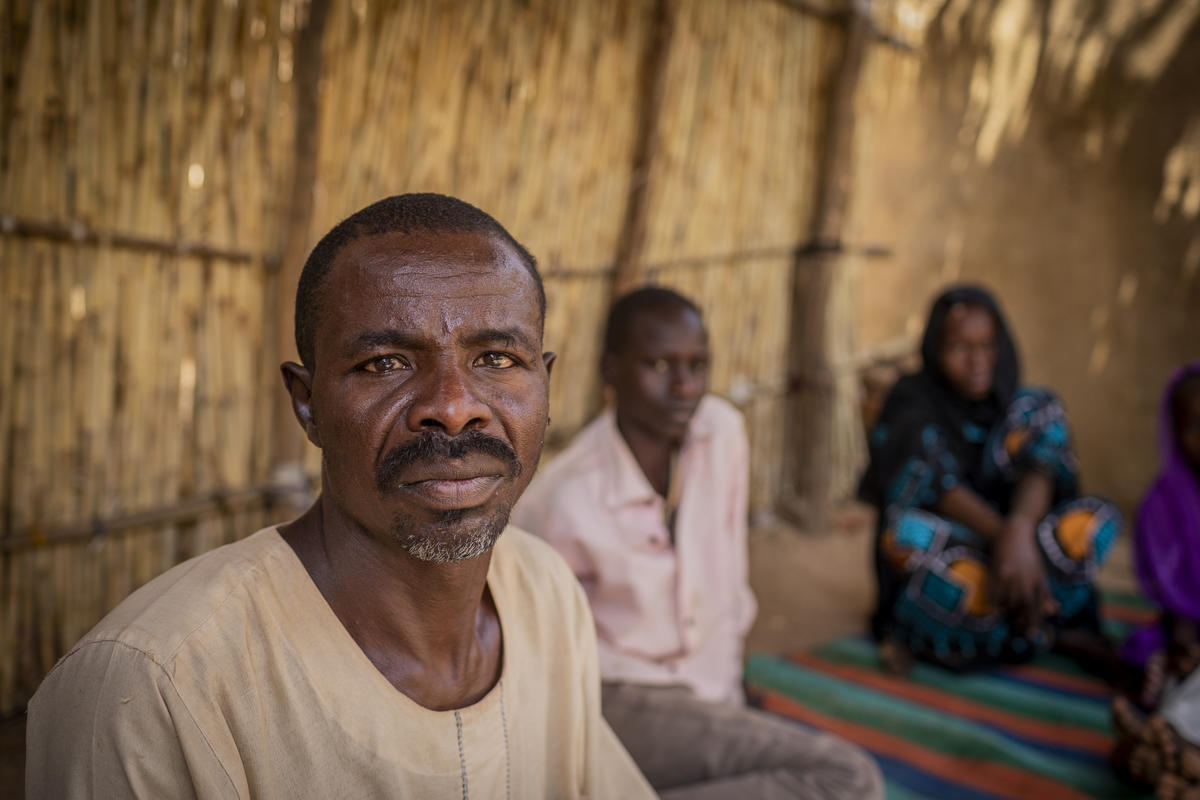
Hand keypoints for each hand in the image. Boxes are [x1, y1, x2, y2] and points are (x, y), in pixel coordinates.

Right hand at [990, 515, 1054, 634]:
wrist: (1014, 532)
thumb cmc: (1028, 554)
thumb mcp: (1040, 572)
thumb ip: (1046, 592)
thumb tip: (1053, 611)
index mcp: (1039, 579)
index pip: (1039, 604)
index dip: (1036, 620)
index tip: (1033, 634)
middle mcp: (1026, 578)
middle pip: (1026, 604)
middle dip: (1024, 621)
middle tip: (1020, 632)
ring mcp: (1011, 574)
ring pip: (1010, 600)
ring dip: (1008, 614)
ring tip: (1007, 621)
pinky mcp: (998, 570)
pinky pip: (995, 592)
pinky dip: (994, 603)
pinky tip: (994, 611)